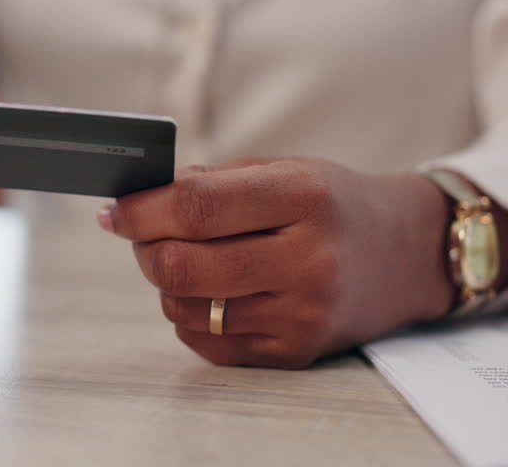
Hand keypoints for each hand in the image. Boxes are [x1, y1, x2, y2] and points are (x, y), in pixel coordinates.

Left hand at [97, 157, 454, 367]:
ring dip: (166, 283)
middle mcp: (308, 259)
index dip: (142, 210)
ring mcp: (304, 312)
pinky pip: (207, 342)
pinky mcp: (296, 351)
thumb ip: (211, 182)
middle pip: (184, 266)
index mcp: (303, 198)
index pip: (198, 207)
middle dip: (145, 249)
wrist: (407, 254)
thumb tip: (138, 199)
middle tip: (141, 235)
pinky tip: (209, 292)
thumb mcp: (283, 169)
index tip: (113, 210)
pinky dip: (190, 316)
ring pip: (186, 308)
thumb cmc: (330, 204)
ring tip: (183, 259)